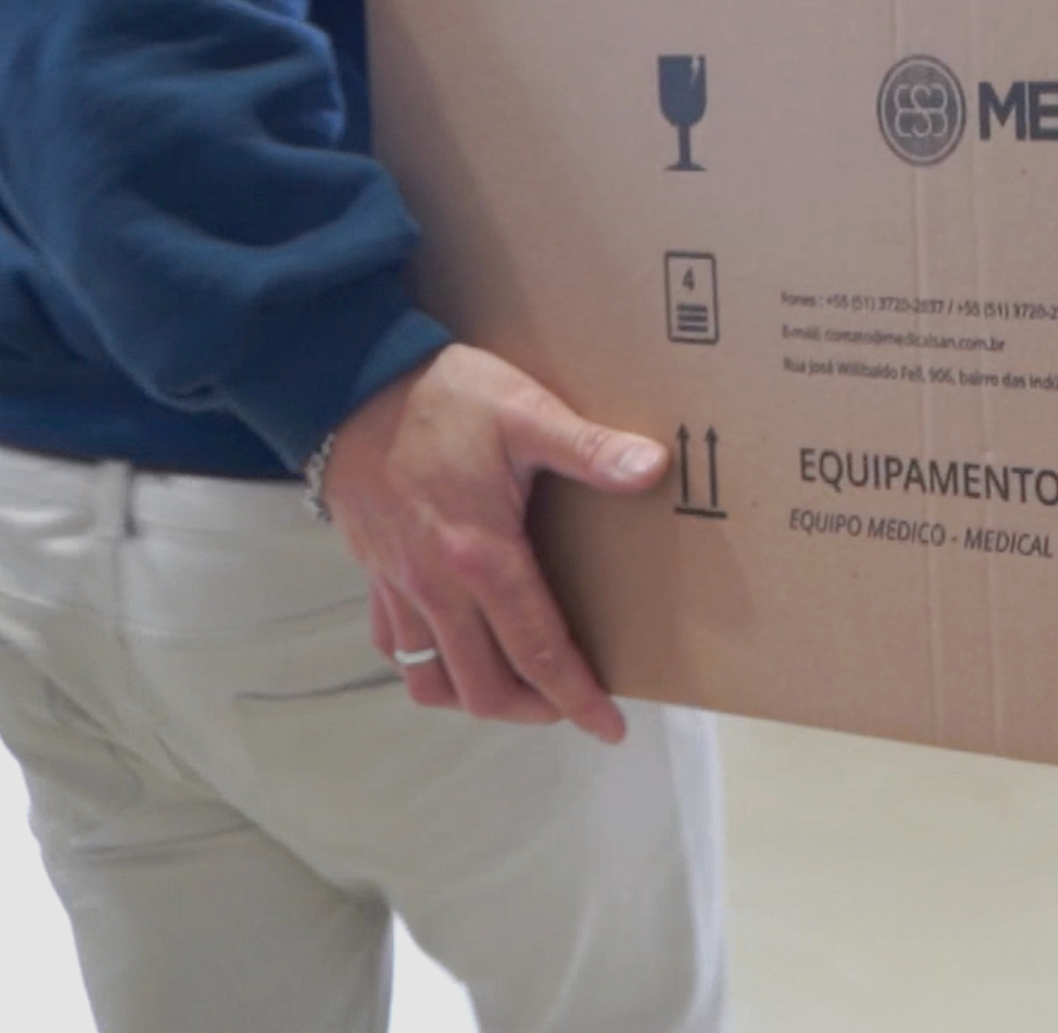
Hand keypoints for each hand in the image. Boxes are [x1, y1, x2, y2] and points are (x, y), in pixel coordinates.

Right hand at [321, 344, 666, 742]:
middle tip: (574, 706)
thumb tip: (653, 468)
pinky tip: (458, 651)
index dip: (576, 698)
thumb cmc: (444, 397)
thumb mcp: (525, 412)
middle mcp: (435, 585)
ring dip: (477, 696)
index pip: (537, 650)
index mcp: (481, 555)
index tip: (609, 728)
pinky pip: (394, 646)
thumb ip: (589, 447)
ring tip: (521, 687)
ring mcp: (398, 584)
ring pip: (431, 679)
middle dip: (533, 710)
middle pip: (482, 686)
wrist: (349, 385)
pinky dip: (427, 666)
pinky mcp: (372, 573)